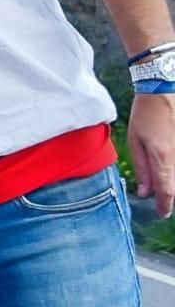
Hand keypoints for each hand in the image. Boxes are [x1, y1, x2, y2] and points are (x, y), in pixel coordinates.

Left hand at [127, 92, 174, 217]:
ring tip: (165, 188)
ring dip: (174, 184)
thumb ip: (142, 168)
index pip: (168, 192)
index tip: (162, 214)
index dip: (165, 207)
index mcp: (163, 158)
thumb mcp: (136, 141)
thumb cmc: (145, 116)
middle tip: (163, 203)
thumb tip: (145, 192)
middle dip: (171, 197)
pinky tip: (169, 172)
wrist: (163, 93)